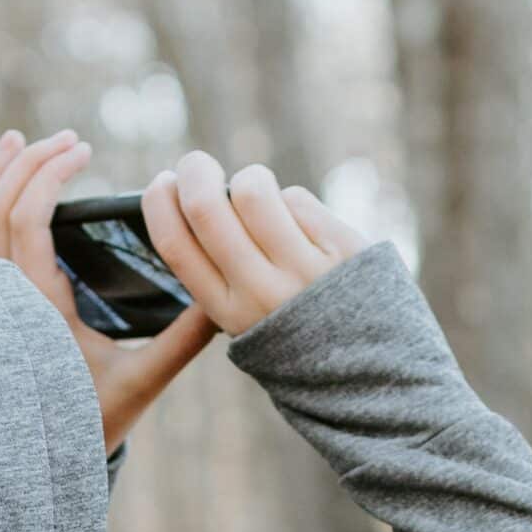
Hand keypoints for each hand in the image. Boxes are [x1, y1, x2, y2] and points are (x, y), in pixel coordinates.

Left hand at [0, 127, 215, 454]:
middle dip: (29, 164)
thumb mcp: (143, 381)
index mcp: (35, 309)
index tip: (85, 152)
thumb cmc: (90, 421)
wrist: (33, 462)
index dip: (51, 176)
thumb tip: (227, 302)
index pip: (27, 221)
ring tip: (19, 141)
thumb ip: (184, 339)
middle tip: (69, 141)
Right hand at [140, 150, 368, 337]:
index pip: (176, 246)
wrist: (371, 366)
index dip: (159, 204)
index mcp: (228, 313)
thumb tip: (194, 199)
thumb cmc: (296, 330)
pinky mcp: (342, 248)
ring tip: (261, 195)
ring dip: (251, 180)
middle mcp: (262, 292)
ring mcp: (305, 269)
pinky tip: (302, 225)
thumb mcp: (247, 320)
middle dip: (195, 172)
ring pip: (254, 191)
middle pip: (207, 208)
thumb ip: (219, 272)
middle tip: (198, 165)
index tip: (163, 184)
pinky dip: (292, 203)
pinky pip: (298, 199)